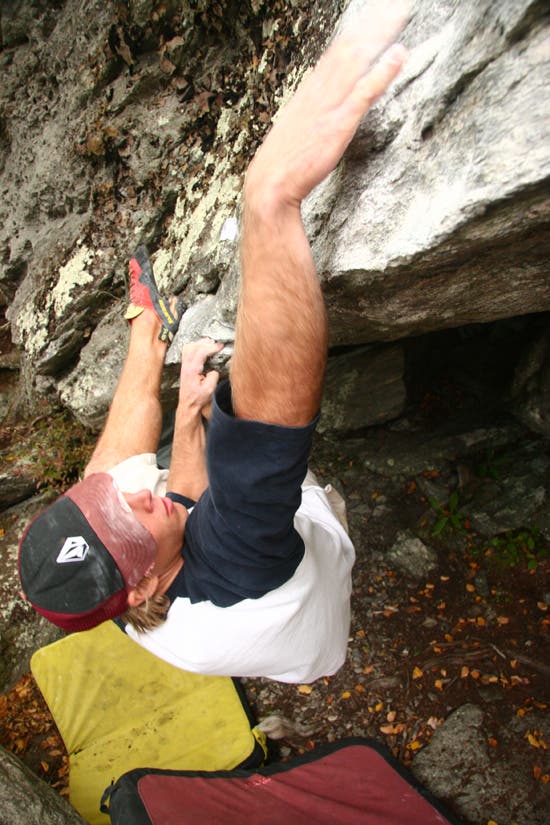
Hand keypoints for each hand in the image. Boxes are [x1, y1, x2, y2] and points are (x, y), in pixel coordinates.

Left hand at [178, 338, 223, 419]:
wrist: (188, 405)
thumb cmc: (197, 399)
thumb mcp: (209, 390)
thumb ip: (213, 377)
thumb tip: (214, 370)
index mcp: (192, 370)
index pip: (201, 352)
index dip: (211, 347)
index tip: (220, 346)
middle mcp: (186, 366)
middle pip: (194, 347)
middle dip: (206, 343)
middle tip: (216, 343)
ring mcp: (184, 366)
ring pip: (189, 347)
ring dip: (199, 343)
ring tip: (209, 342)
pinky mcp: (184, 367)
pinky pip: (187, 351)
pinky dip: (195, 346)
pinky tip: (201, 347)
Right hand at [245, 0, 408, 207]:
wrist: (270, 185)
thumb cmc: (283, 164)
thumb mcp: (298, 130)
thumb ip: (315, 115)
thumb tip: (326, 108)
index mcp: (310, 91)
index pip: (336, 51)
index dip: (358, 30)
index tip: (375, 14)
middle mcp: (319, 91)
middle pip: (350, 46)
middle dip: (373, 22)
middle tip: (397, 3)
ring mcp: (329, 106)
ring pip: (357, 59)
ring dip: (381, 34)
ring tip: (403, 12)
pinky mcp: (337, 125)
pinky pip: (362, 92)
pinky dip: (381, 71)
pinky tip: (398, 54)